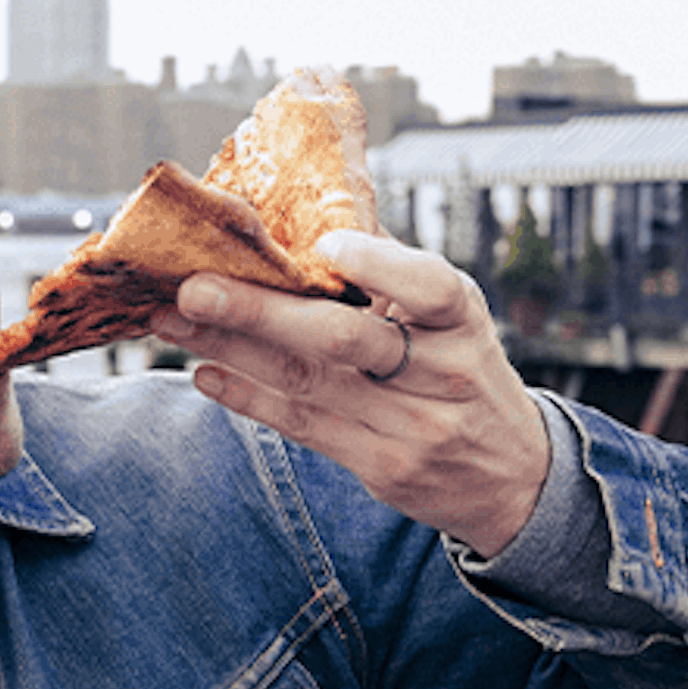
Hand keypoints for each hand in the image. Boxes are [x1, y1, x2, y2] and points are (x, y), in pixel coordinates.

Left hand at [148, 229, 550, 553]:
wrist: (516, 475)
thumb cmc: (467, 372)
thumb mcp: (456, 318)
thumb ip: (394, 273)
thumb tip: (313, 213)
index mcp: (462, 321)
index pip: (431, 288)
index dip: (378, 266)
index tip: (324, 244)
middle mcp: (439, 373)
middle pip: (346, 340)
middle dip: (261, 312)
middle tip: (194, 286)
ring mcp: (408, 426)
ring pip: (306, 382)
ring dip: (230, 349)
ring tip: (171, 320)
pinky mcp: (379, 465)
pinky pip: (302, 426)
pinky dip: (248, 397)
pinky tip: (203, 372)